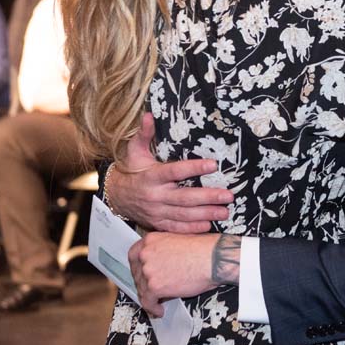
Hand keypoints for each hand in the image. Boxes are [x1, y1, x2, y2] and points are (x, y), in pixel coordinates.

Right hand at [108, 113, 230, 232]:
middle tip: (228, 195)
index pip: (175, 171)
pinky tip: (208, 226)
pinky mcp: (157, 223)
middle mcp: (155, 195)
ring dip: (206, 214)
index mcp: (152, 176)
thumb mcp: (134, 151)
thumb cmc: (131, 170)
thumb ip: (144, 134)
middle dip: (208, 197)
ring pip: (184, 215)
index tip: (213, 164)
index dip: (194, 168)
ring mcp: (156, 211)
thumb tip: (149, 115)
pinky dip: (192, 229)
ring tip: (225, 212)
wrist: (116, 196)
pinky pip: (176, 228)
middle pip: (184, 198)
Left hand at [128, 232, 236, 316]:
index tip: (141, 274)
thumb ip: (163, 249)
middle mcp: (146, 254)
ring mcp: (148, 270)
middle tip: (151, 291)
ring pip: (142, 289)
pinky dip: (153, 308)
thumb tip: (161, 263)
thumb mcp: (178, 240)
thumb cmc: (203, 249)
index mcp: (151, 240)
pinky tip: (160, 310)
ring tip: (157, 303)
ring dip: (149, 297)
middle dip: (143, 283)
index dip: (137, 267)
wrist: (213, 258)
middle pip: (137, 273)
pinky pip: (148, 301)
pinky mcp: (154, 286)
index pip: (134, 255)